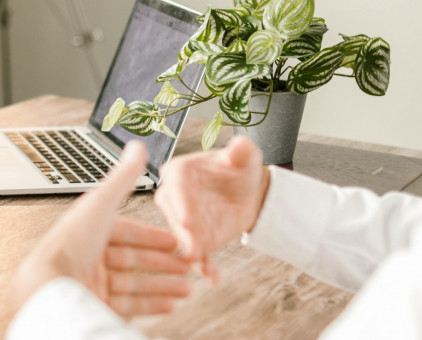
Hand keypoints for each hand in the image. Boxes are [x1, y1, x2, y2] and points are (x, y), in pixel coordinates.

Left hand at [15, 142, 192, 317]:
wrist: (50, 286)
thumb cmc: (71, 243)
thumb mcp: (101, 204)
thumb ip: (123, 178)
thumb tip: (137, 146)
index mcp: (88, 230)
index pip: (126, 232)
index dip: (153, 237)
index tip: (177, 242)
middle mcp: (89, 256)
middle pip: (133, 259)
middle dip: (164, 264)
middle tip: (189, 266)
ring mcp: (92, 283)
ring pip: (135, 284)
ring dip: (164, 285)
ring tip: (188, 289)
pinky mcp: (95, 305)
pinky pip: (129, 305)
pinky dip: (152, 305)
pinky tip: (171, 305)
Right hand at [153, 135, 269, 282]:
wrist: (248, 192)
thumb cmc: (240, 169)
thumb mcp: (244, 157)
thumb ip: (241, 151)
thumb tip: (240, 145)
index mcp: (179, 171)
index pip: (174, 184)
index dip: (180, 202)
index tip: (186, 218)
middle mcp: (174, 196)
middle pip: (174, 214)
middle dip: (182, 232)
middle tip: (191, 247)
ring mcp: (182, 220)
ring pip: (182, 237)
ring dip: (190, 251)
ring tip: (201, 264)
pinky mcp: (195, 239)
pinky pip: (197, 253)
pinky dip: (204, 265)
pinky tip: (213, 276)